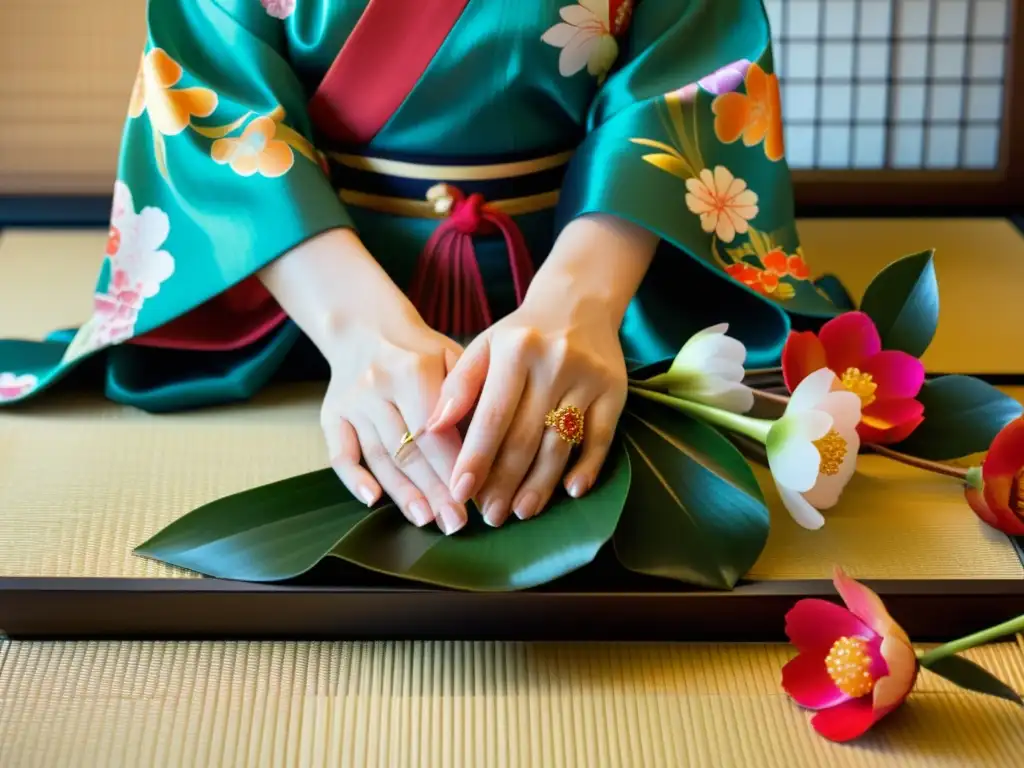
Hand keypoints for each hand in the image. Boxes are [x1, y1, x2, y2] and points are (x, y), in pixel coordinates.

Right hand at [320, 316, 469, 534]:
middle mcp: (377, 386)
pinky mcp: (330, 415)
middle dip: (434, 490)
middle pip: (408, 448)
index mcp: (412, 369)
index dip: (452, 467)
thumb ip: (468, 395)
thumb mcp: (454, 357)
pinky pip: (339, 453)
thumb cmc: (423, 351)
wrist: (366, 329)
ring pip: (379, 456)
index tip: (473, 497)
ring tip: (426, 520)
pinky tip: (373, 501)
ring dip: (402, 493)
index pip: (435, 430)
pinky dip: (353, 480)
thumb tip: (489, 446)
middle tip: (455, 522)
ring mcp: (351, 402)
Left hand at [424, 214, 656, 525]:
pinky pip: (602, 437)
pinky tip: (571, 492)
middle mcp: (555, 363)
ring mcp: (589, 379)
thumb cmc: (521, 335)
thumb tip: (432, 428)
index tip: (460, 492)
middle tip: (489, 515)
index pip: (492, 416)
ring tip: (521, 512)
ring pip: (561, 443)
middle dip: (505, 481)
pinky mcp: (616, 391)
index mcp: (516, 351)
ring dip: (541, 484)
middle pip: (526, 436)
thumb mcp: (484, 346)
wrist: (579, 303)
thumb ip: (458, 386)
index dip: (476, 458)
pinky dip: (588, 467)